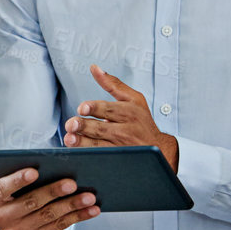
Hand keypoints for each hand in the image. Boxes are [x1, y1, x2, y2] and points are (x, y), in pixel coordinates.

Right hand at [0, 161, 97, 229]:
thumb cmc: (9, 192)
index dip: (18, 180)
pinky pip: (59, 227)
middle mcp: (0, 219)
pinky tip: (92, 210)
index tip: (34, 172)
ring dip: (72, 206)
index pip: (2, 189)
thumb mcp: (1, 181)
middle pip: (30, 203)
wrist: (8, 221)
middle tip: (73, 182)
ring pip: (48, 216)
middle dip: (53, 192)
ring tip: (90, 196)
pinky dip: (78, 218)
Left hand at [64, 64, 178, 171]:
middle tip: (71, 124)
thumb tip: (94, 68)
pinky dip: (89, 156)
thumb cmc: (142, 121)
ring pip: (100, 146)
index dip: (94, 108)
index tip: (82, 108)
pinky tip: (76, 153)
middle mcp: (126, 130)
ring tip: (70, 139)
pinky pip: (102, 159)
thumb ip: (113, 84)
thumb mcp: (133, 99)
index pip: (109, 109)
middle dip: (85, 126)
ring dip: (82, 143)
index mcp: (129, 112)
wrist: (160, 148)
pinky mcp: (118, 161)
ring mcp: (122, 148)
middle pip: (102, 128)